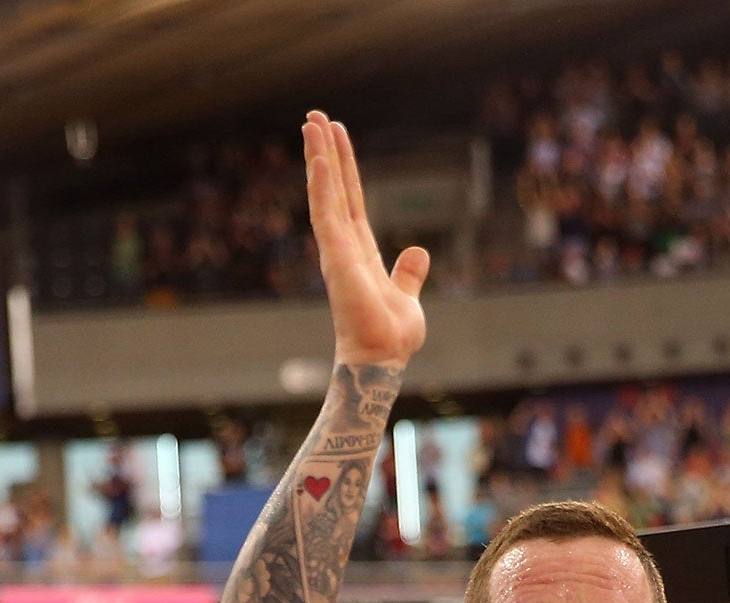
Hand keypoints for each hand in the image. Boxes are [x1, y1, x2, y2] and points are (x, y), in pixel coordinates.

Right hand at [303, 112, 428, 367]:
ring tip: (311, 122)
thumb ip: (408, 273)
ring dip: (319, 157)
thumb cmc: (391, 337)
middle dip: (325, 152)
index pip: (350, 200)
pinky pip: (327, 215)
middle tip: (314, 116)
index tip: (336, 136)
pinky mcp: (337, 258)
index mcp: (360, 251)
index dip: (345, 168)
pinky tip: (320, 159)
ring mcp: (337, 250)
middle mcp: (344, 246)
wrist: (382, 360)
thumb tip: (418, 250)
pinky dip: (323, 186)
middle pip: (334, 189)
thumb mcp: (407, 296)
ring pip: (326, 194)